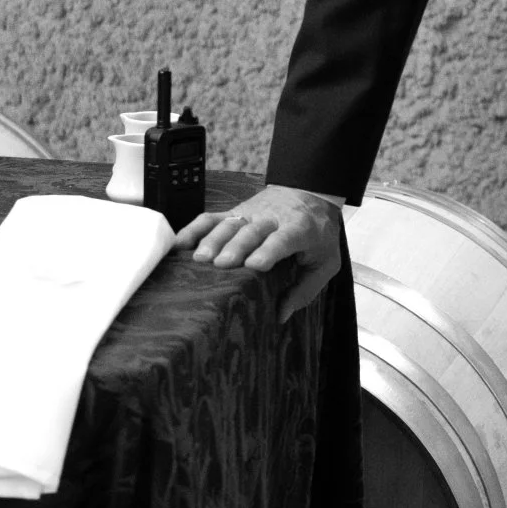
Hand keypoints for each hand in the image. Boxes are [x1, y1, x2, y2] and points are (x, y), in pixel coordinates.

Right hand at [174, 184, 342, 321]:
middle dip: (237, 246)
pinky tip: (180, 244)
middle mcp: (273, 219)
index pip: (283, 238)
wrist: (311, 192)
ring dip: (214, 238)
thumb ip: (306, 288)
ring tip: (199, 259)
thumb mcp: (326, 261)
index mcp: (299, 229)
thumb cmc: (318, 233)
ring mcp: (251, 213)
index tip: (255, 264)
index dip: (269, 250)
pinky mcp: (235, 211)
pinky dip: (195, 228)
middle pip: (253, 230)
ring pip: (230, 222)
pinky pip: (212, 216)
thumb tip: (281, 315)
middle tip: (221, 264)